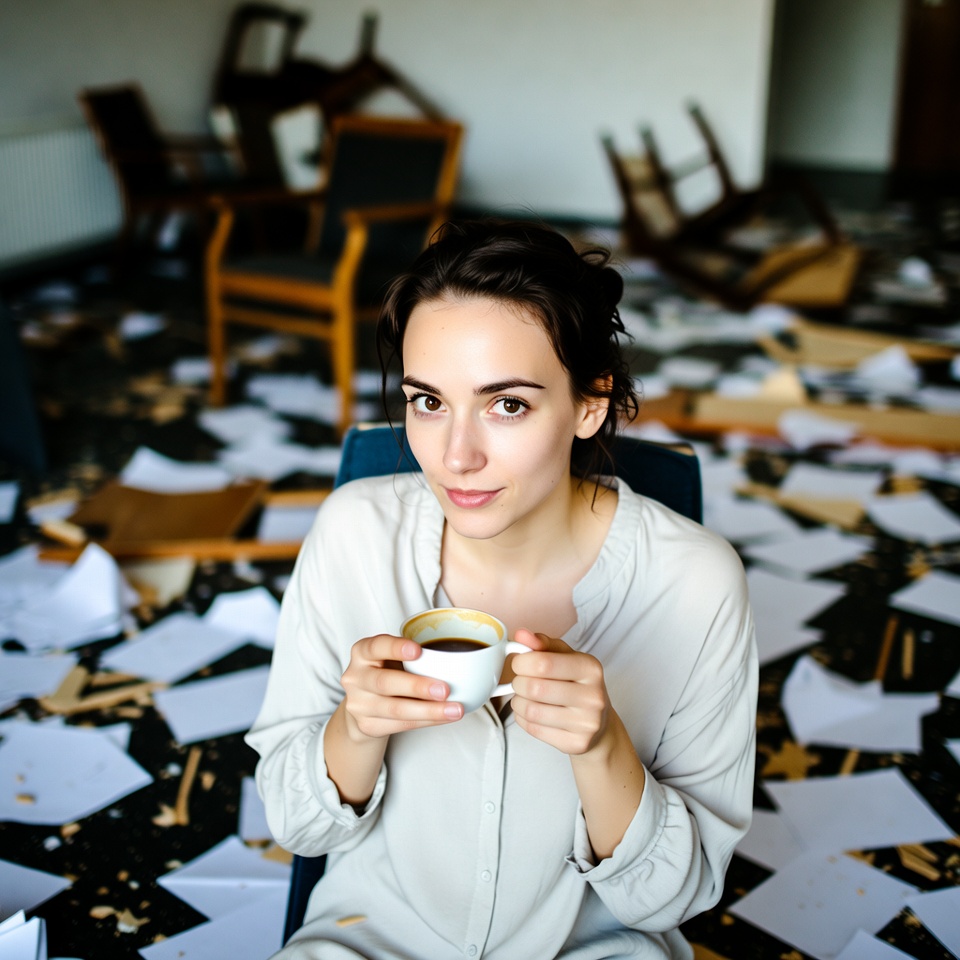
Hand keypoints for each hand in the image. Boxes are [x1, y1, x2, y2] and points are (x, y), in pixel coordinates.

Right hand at [340, 634, 463, 740]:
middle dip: (417, 687)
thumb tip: (458, 659)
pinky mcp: (367, 725)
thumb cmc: (387, 671)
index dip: (396, 647)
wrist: (364, 704)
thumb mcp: (391, 656)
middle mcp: (356, 677)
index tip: (418, 650)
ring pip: (396, 709)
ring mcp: (359, 704)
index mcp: (362, 652)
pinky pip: (401, 724)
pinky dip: (427, 721)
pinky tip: (444, 717)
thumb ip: (412, 655)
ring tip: (455, 710)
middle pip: (384, 682)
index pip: (376, 646)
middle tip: (445, 689)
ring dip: (429, 710)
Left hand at [509, 629, 612, 755]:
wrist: (597, 723)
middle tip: (521, 682)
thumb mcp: (565, 657)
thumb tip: (521, 634)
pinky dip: (522, 719)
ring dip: (518, 702)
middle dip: (518, 683)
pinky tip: (530, 712)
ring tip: (524, 697)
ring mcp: (586, 723)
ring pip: (531, 711)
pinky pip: (533, 729)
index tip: (520, 663)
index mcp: (591, 668)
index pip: (543, 663)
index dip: (521, 662)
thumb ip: (542, 644)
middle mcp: (593, 696)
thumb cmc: (576, 683)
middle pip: (534, 688)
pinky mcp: (576, 744)